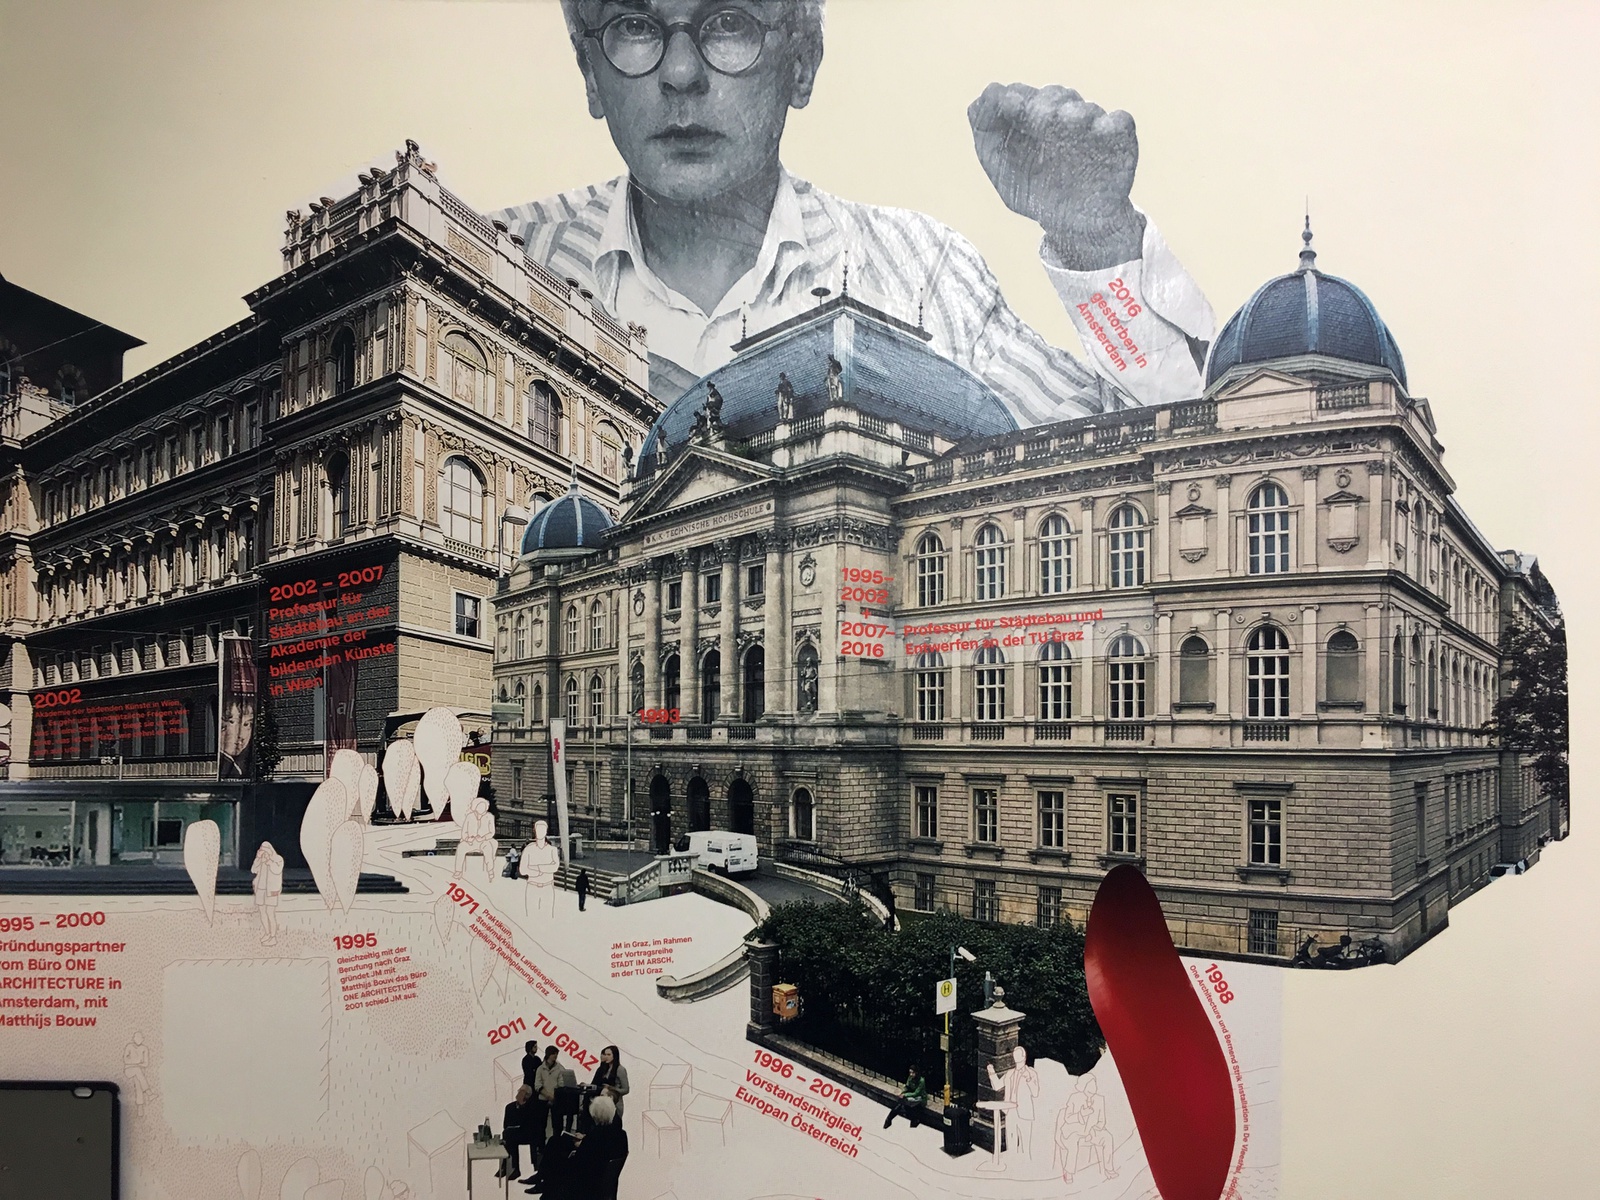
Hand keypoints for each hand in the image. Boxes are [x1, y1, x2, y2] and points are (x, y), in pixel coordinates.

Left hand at [968, 82, 1144, 269]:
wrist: (1073, 225)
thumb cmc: (1036, 192)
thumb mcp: (1002, 170)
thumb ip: (986, 136)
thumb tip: (978, 101)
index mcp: (1033, 117)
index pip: (1021, 94)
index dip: (1011, 96)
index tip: (1005, 103)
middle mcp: (1063, 116)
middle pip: (1054, 96)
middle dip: (1041, 104)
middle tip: (1034, 115)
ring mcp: (1092, 127)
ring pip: (1084, 108)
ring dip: (1073, 113)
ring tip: (1065, 120)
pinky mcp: (1119, 140)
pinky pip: (1119, 122)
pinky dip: (1111, 123)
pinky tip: (1100, 131)